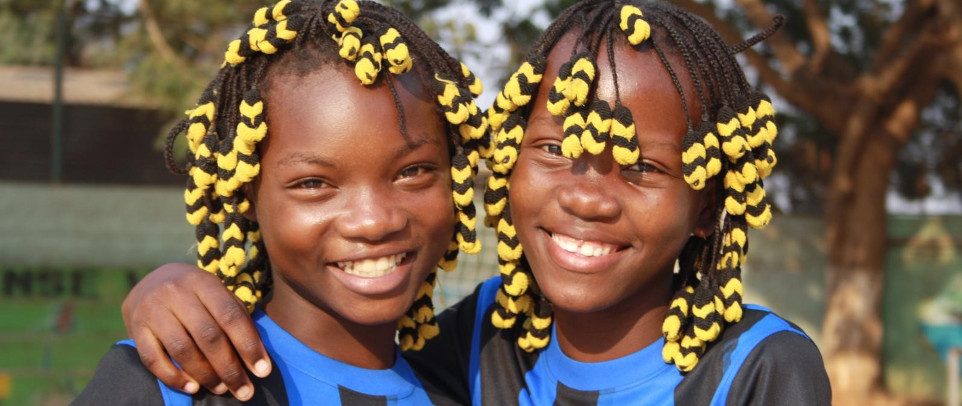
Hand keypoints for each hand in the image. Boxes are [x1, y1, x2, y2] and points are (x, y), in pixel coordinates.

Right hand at [121, 263, 271, 400]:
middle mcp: (176, 293)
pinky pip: (153, 359)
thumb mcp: (216, 295)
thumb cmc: (195, 295)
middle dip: (230, 368)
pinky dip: (174, 378)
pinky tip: (192, 388)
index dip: (249, 345)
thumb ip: (236, 319)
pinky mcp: (136, 328)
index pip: (230, 316)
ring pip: (182, 349)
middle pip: (207, 335)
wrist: (150, 282)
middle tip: (244, 391)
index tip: (263, 371)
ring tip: (222, 389)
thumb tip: (258, 358)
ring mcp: (152, 310)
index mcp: (203, 282)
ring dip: (206, 375)